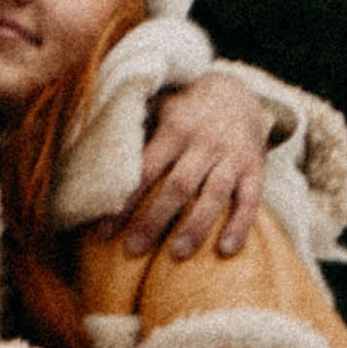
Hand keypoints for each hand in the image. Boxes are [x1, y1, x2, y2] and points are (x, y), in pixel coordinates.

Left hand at [121, 68, 272, 262]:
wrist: (241, 93)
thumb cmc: (187, 109)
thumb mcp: (162, 107)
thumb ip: (135, 127)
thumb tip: (91, 146)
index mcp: (176, 128)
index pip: (145, 169)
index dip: (124, 202)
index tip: (104, 232)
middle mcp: (205, 142)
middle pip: (178, 186)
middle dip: (154, 219)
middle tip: (133, 250)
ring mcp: (232, 156)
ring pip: (214, 194)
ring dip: (196, 226)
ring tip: (177, 254)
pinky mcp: (256, 168)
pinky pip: (250, 199)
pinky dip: (240, 224)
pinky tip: (226, 250)